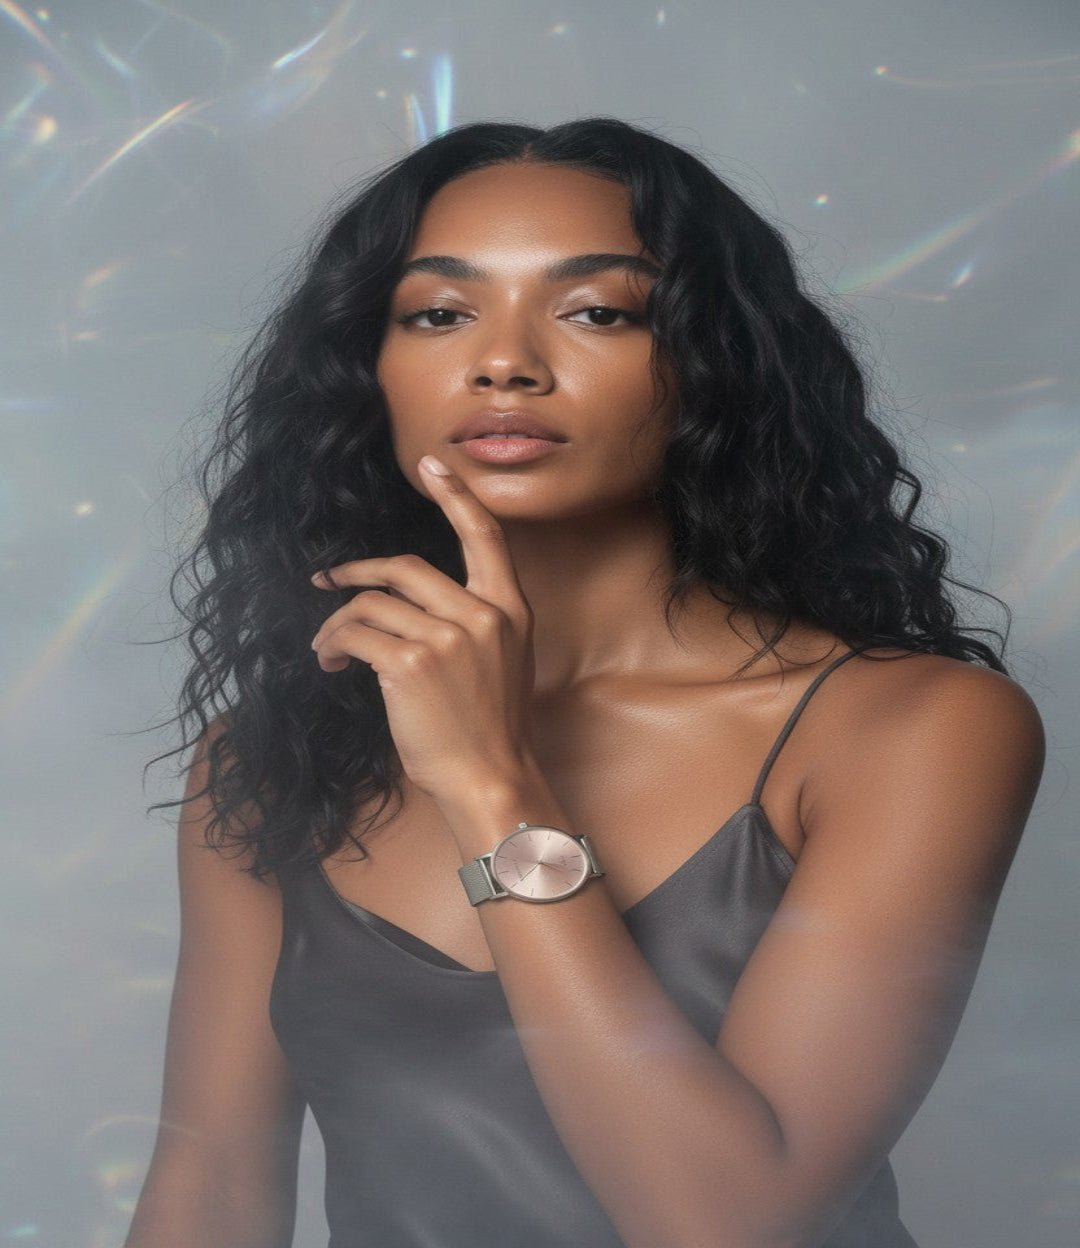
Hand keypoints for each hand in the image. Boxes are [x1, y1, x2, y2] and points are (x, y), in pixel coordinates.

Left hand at [309, 455, 536, 804]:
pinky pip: (355, 635)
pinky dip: (332, 646)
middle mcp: (483, 614)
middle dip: (356, 572)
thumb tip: (408, 604)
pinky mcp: (410, 663)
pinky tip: (333, 665)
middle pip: (403, 566)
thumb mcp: (502, 662)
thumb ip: (471, 623)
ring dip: (336, 624)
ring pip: (371, 604)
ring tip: (327, 651)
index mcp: (510, 609)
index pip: (484, 536)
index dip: (456, 495)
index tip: (432, 462)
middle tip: (327, 581)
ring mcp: (448, 637)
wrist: (491, 779)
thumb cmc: (490, 729)